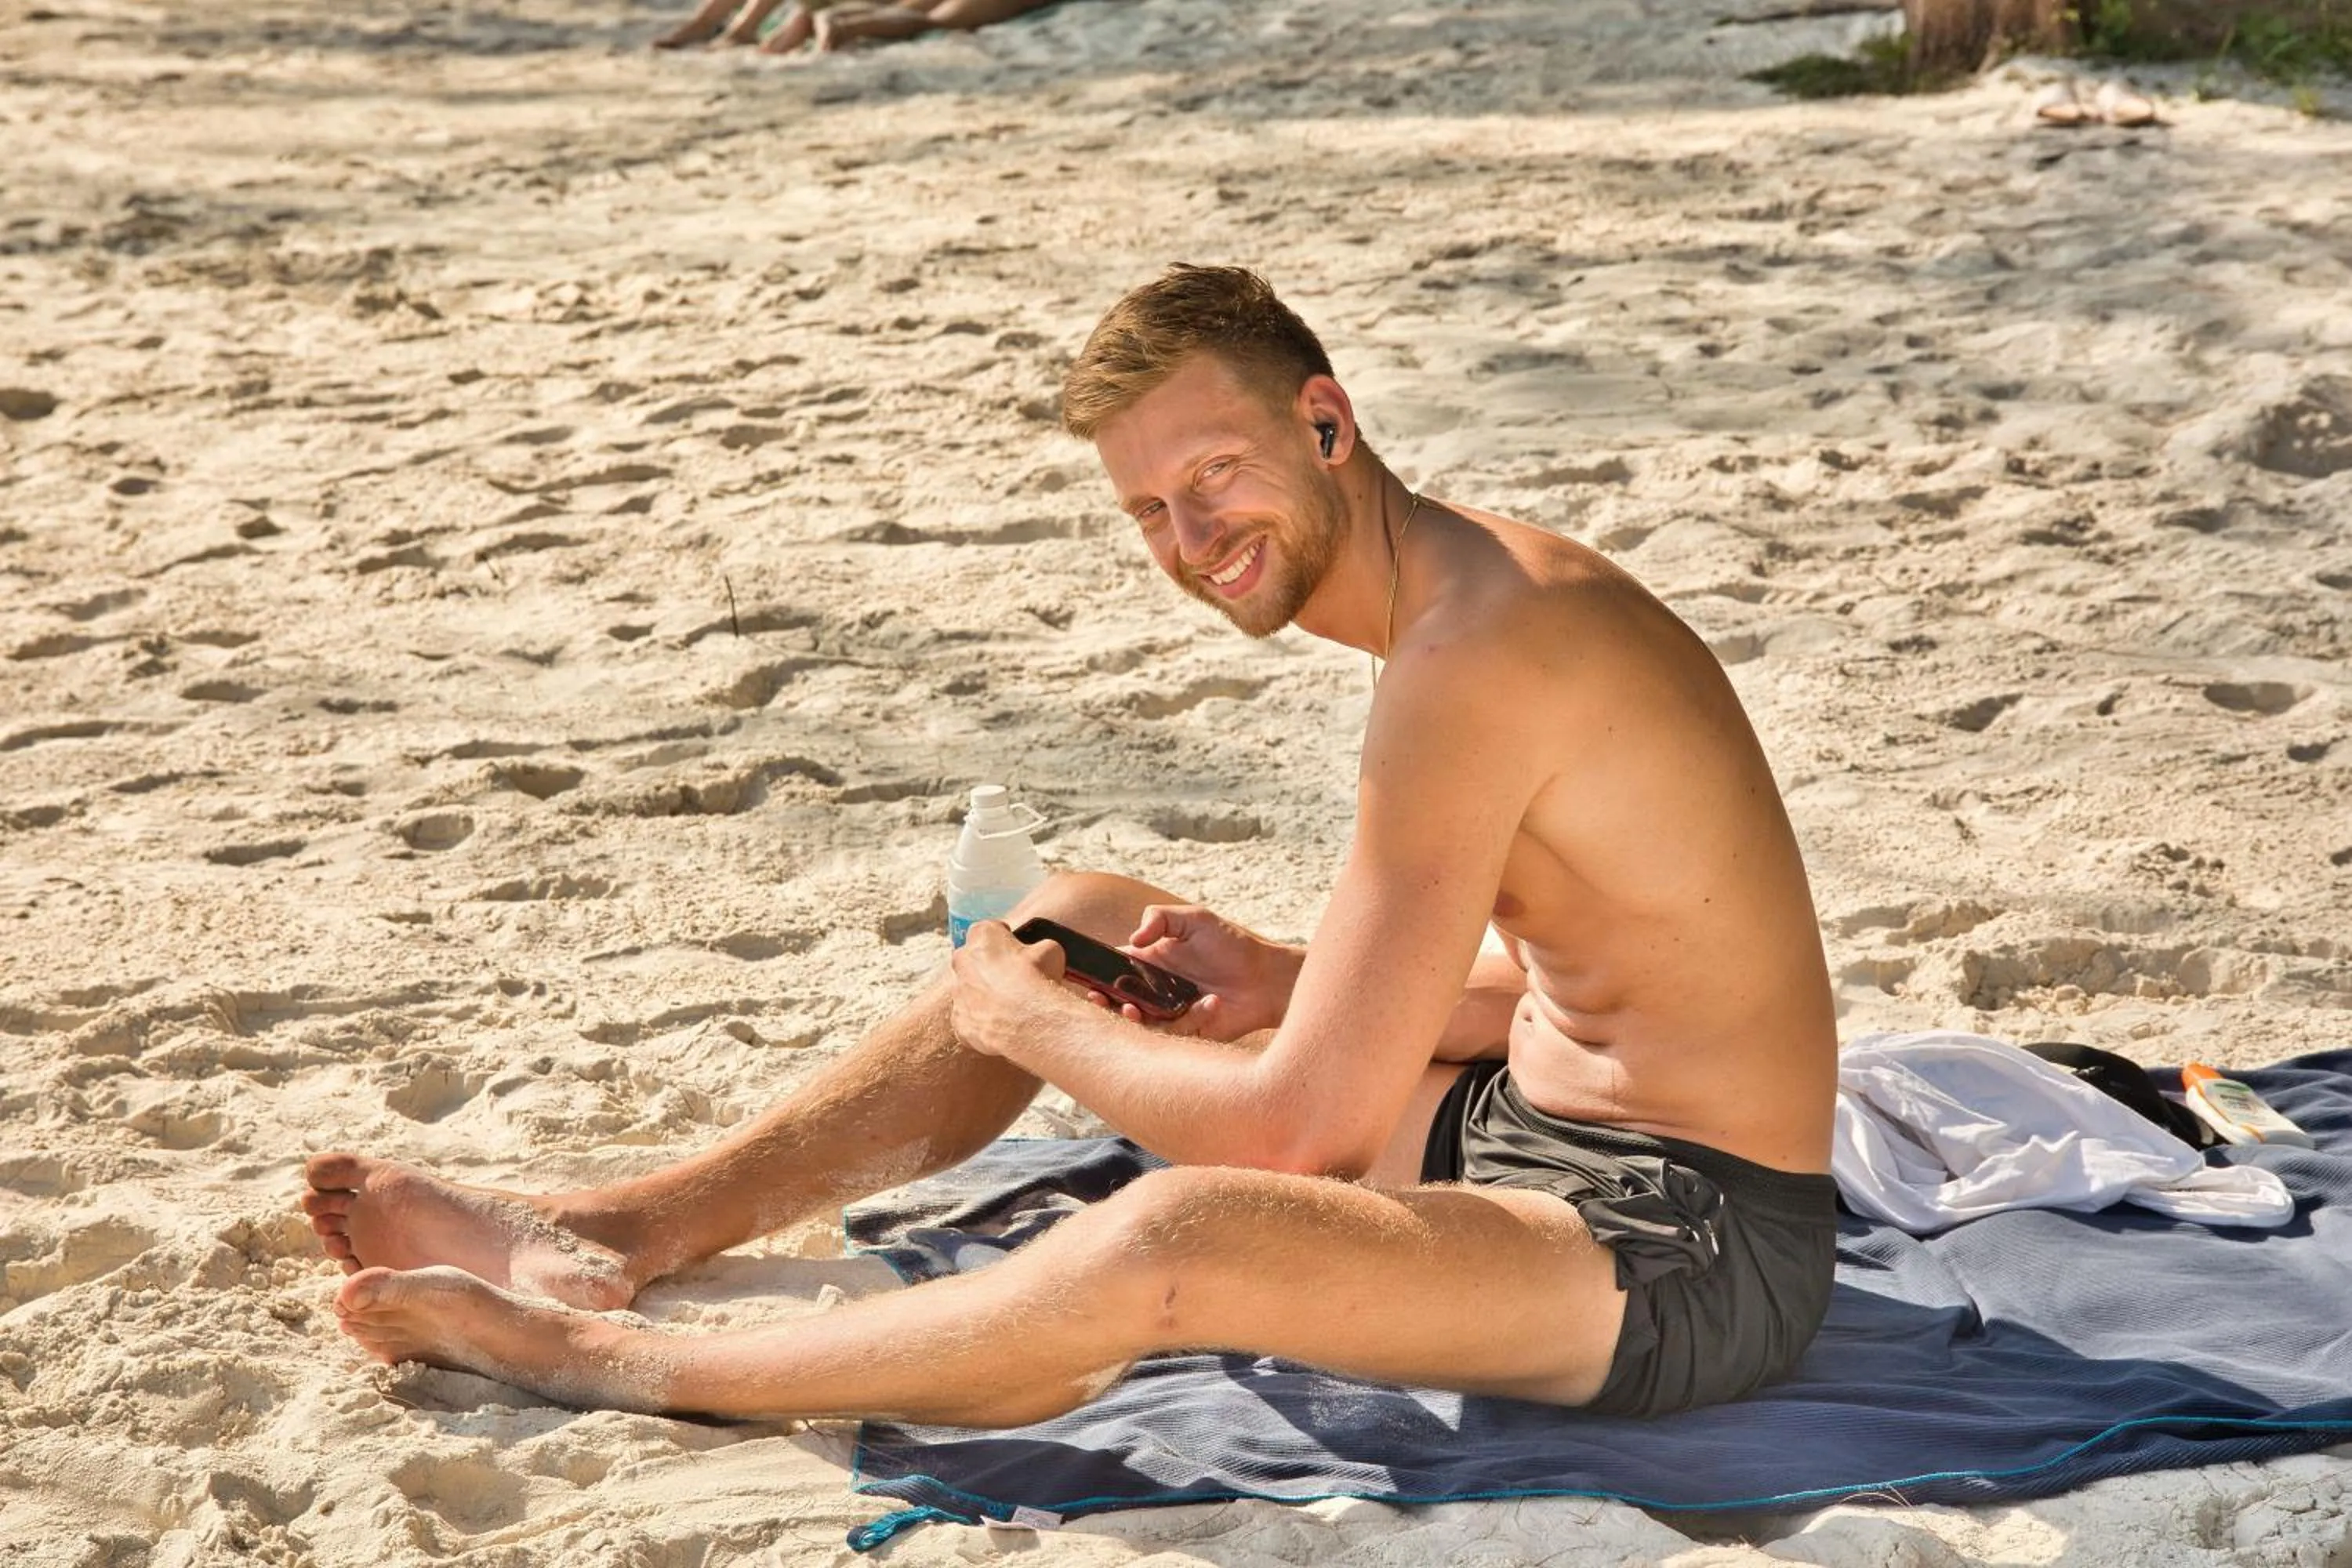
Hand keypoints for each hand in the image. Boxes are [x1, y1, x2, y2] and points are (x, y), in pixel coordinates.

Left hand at [947, 920, 1068, 1056]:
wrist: (1030, 1022)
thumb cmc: (1040, 981)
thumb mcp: (1051, 951)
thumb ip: (1038, 948)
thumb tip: (1041, 954)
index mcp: (983, 936)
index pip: (987, 930)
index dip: (1003, 940)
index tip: (1015, 951)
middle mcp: (962, 960)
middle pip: (971, 960)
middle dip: (988, 969)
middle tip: (1011, 981)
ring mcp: (957, 992)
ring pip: (967, 990)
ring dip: (983, 995)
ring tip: (1008, 1008)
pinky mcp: (958, 1021)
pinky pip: (968, 1018)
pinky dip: (980, 1021)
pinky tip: (1001, 1026)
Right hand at [1114, 904, 1300, 1040]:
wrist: (1267, 977)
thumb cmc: (1232, 944)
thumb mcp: (1195, 918)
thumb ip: (1160, 917)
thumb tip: (1133, 938)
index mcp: (1151, 961)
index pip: (1115, 969)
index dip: (1098, 974)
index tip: (1089, 978)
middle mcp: (1156, 989)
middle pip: (1119, 1000)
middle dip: (1105, 1001)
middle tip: (1100, 998)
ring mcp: (1170, 1012)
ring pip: (1139, 1023)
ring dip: (1132, 1018)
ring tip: (1131, 1010)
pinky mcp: (1188, 1031)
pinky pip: (1175, 1032)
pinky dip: (1188, 1019)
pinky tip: (1209, 1002)